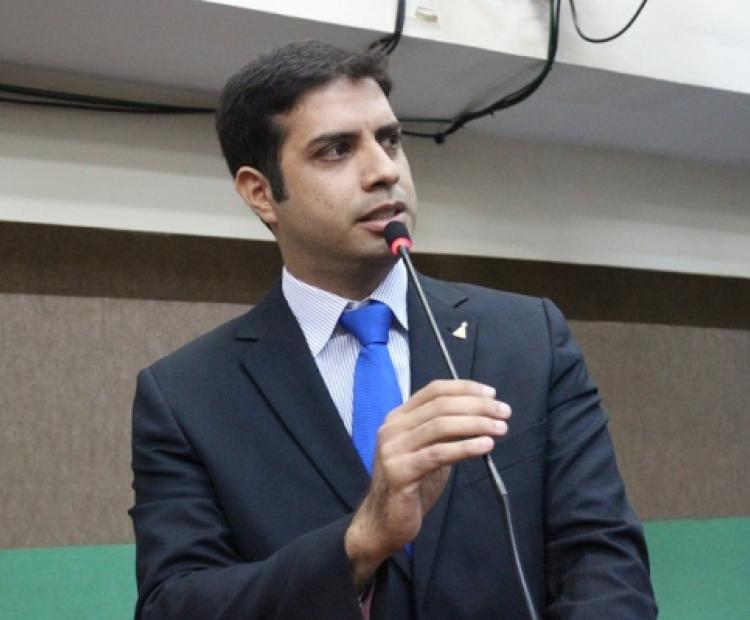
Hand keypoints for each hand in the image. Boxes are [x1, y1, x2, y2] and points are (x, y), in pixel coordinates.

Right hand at [344, 379, 510, 587]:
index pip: (433, 390)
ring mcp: (392, 450)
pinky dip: (465, 447)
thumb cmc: (411, 486)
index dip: (465, 388)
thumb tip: (482, 414)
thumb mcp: (429, 451)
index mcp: (398, 418)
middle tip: (504, 412)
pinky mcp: (399, 472)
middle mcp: (392, 429)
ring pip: (440, 426)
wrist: (384, 522)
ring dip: (475, 424)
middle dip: (477, 406)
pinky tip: (485, 446)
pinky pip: (437, 454)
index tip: (492, 394)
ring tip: (500, 428)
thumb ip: (446, 432)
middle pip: (440, 406)